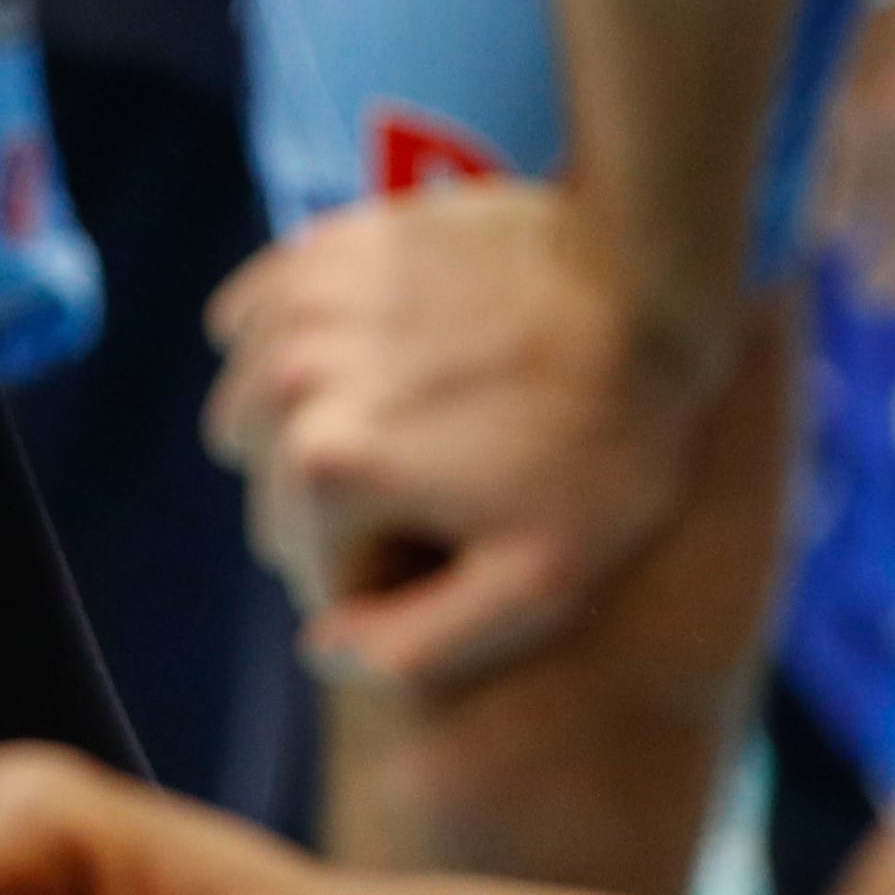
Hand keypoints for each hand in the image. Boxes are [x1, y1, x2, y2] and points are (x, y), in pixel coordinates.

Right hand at [204, 184, 724, 694]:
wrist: (644, 282)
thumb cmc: (609, 441)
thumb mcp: (540, 581)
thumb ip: (418, 644)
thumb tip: (323, 647)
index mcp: (330, 469)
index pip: (297, 558)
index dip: (373, 567)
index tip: (445, 542)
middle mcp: (291, 381)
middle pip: (270, 483)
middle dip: (335, 498)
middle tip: (433, 480)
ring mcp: (302, 304)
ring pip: (252, 406)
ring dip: (301, 423)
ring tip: (399, 423)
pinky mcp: (321, 246)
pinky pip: (250, 323)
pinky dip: (285, 349)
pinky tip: (357, 360)